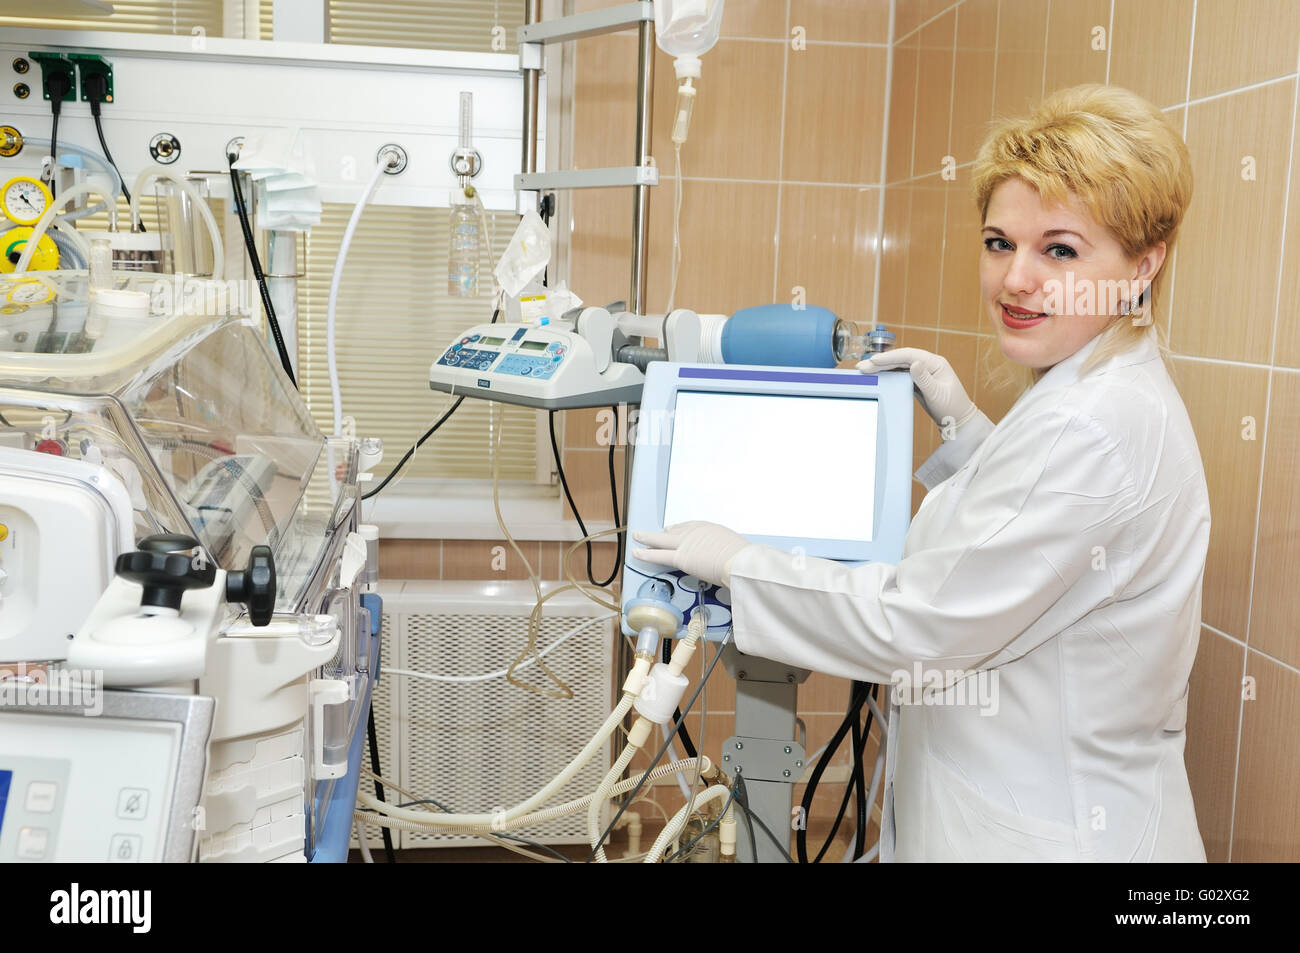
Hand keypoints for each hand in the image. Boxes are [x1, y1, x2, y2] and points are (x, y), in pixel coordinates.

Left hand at [631, 521, 750, 587]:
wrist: (740, 561)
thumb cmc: (744, 559)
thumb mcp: (738, 549)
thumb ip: (728, 552)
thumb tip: (733, 561)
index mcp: (711, 530)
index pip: (691, 527)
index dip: (680, 529)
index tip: (674, 530)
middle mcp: (697, 533)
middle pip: (675, 531)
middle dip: (664, 532)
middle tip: (655, 531)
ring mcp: (687, 544)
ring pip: (662, 540)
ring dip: (648, 538)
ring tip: (637, 536)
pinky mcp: (681, 558)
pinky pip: (659, 556)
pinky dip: (646, 554)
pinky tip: (636, 552)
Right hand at [858, 347, 977, 435]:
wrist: (958, 420)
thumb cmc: (952, 408)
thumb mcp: (937, 394)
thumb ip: (924, 378)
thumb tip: (913, 363)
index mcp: (935, 363)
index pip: (909, 355)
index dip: (891, 357)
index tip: (874, 361)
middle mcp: (928, 364)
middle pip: (901, 359)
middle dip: (881, 362)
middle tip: (862, 366)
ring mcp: (922, 372)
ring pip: (898, 366)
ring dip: (882, 367)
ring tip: (864, 370)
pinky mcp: (917, 381)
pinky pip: (900, 374)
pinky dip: (887, 374)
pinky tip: (876, 376)